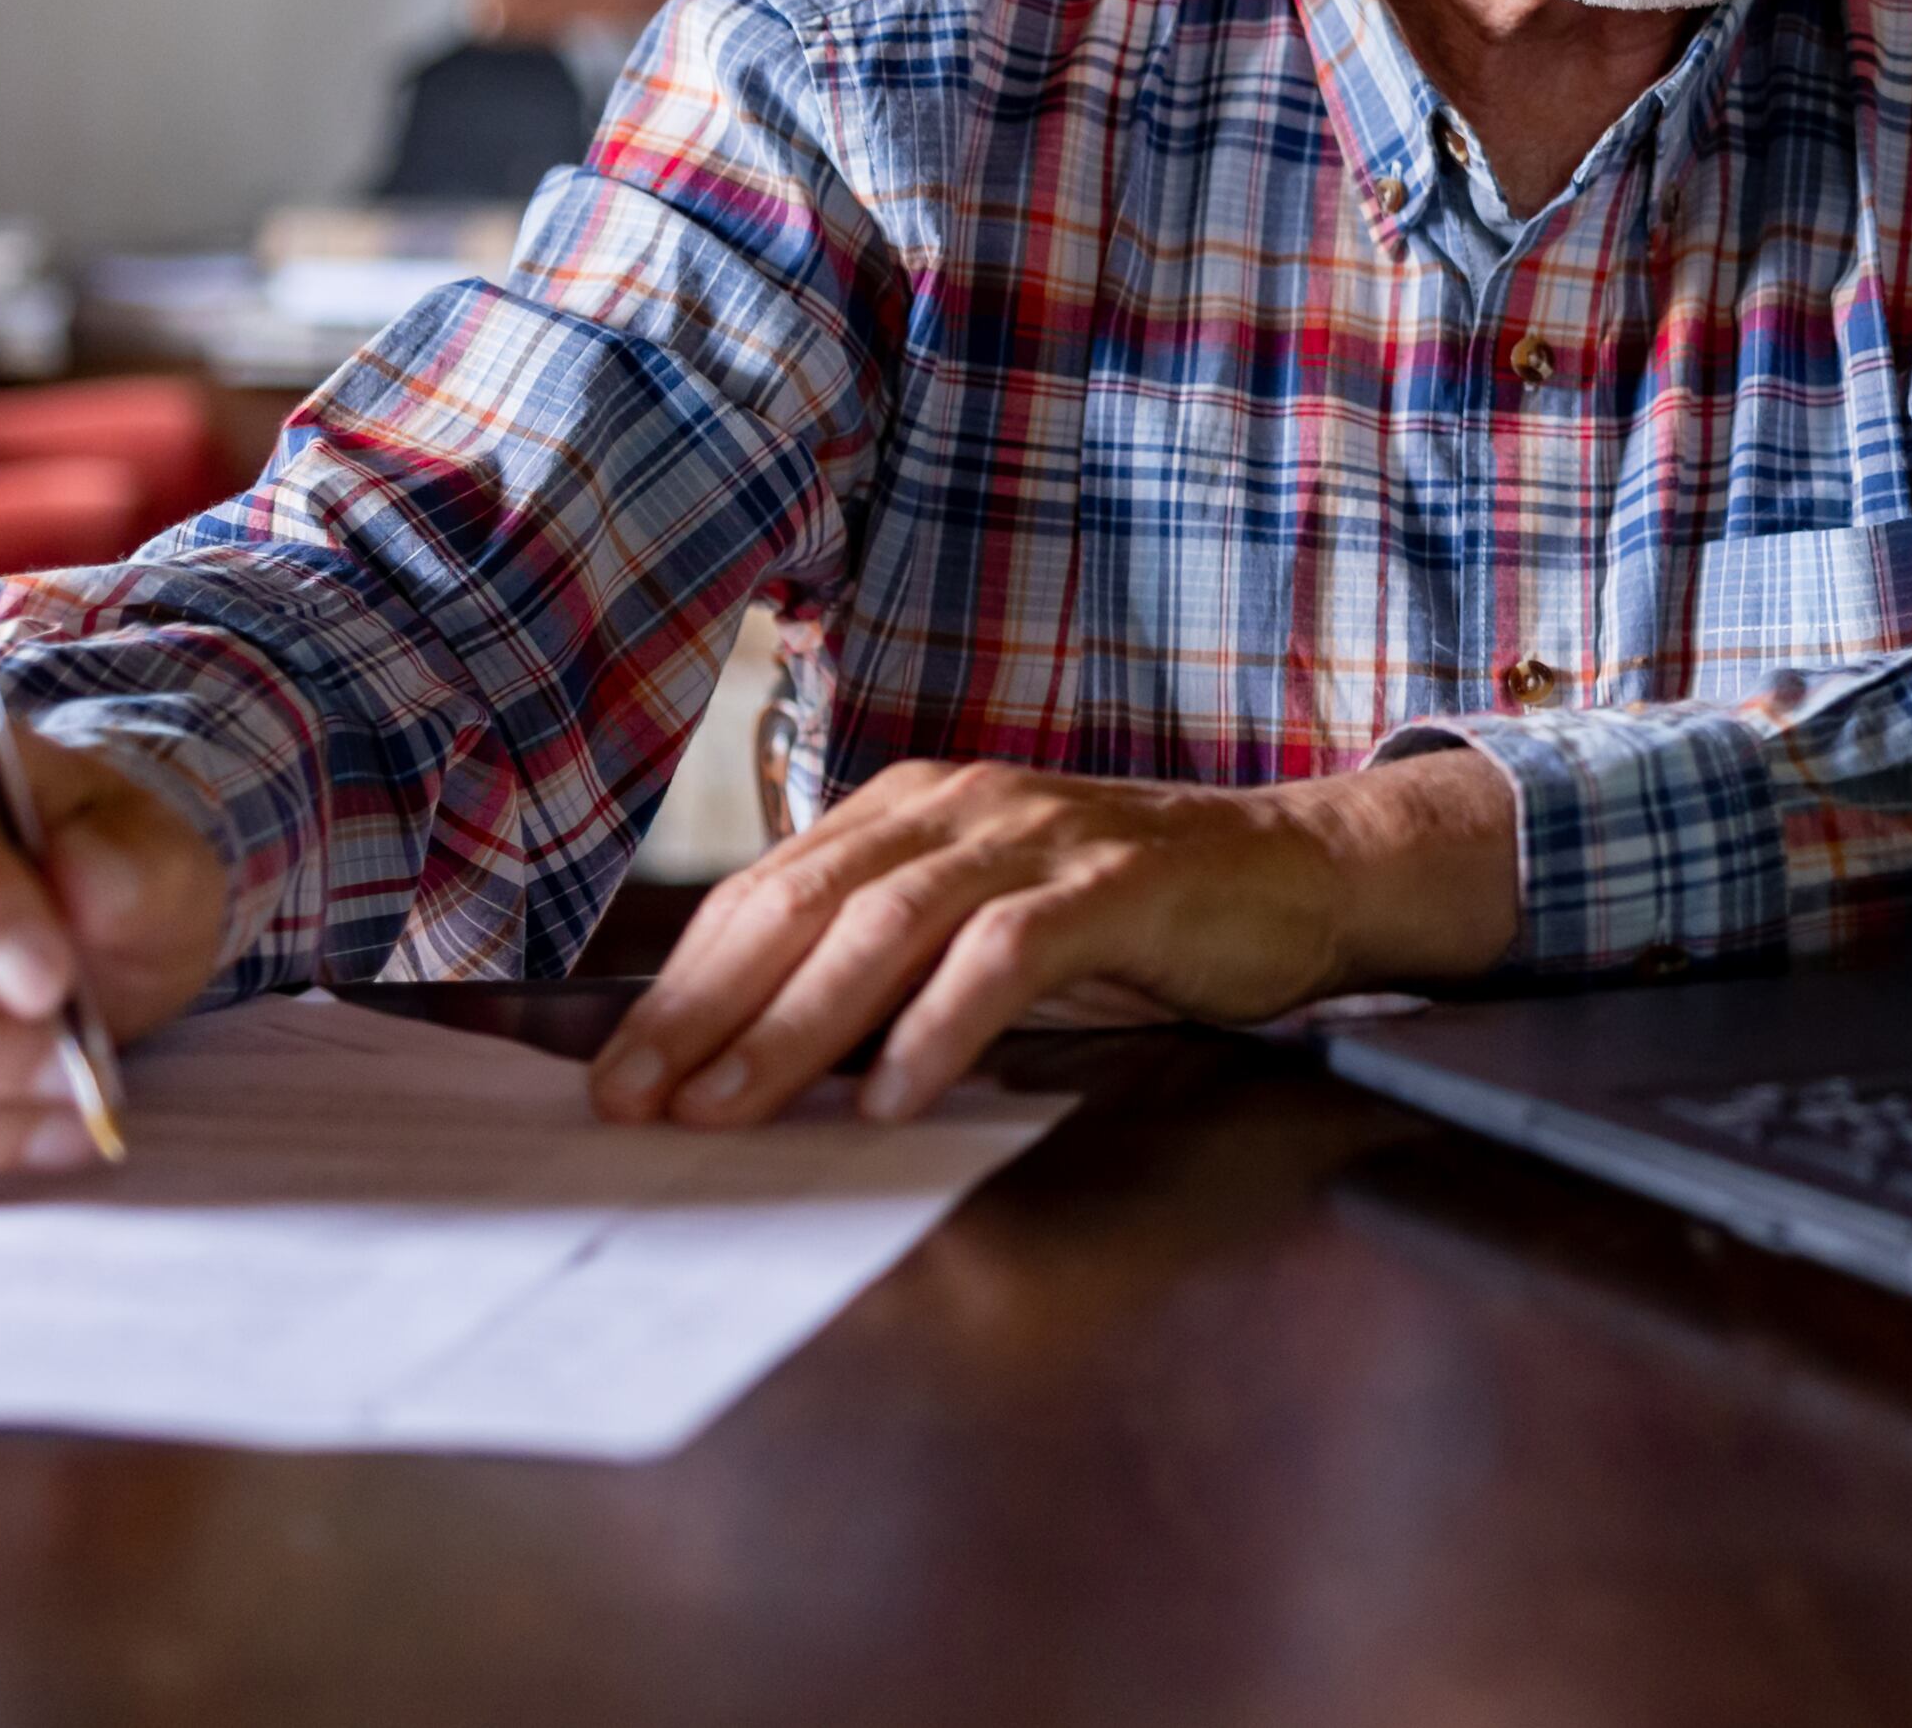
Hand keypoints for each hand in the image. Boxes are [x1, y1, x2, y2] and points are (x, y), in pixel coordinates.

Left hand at [591, 749, 1517, 1126]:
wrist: (1294, 871)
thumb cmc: (1128, 915)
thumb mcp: (987, 923)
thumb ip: (889, 966)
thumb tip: (753, 1057)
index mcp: (915, 807)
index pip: (769, 891)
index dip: (683, 984)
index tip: (616, 1076)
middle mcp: (961, 805)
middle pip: (806, 902)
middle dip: (707, 1008)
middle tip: (638, 1100)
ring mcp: (1039, 838)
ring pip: (888, 925)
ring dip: (797, 1023)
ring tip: (734, 1106)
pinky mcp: (1115, 884)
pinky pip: (1005, 953)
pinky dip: (939, 1027)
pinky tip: (893, 1093)